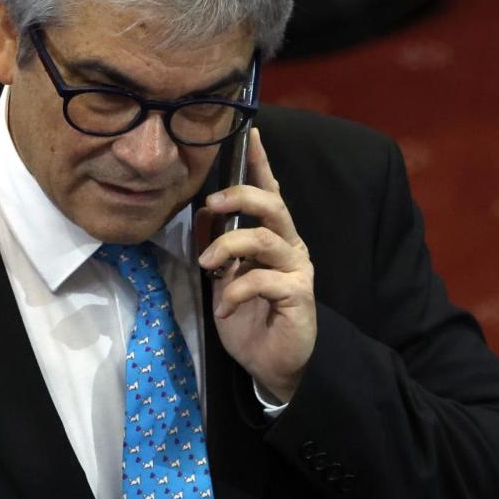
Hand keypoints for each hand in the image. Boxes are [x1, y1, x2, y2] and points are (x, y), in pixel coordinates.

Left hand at [196, 128, 315, 402]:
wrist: (272, 365)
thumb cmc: (250, 319)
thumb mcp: (224, 279)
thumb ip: (218, 247)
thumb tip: (200, 216)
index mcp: (275, 238)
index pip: (270, 192)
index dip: (261, 163)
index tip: (250, 133)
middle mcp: (290, 247)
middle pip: (274, 206)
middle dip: (240, 197)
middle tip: (210, 204)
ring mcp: (297, 270)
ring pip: (264, 239)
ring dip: (228, 247)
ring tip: (206, 265)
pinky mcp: (298, 295)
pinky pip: (262, 280)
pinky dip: (235, 292)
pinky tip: (224, 309)